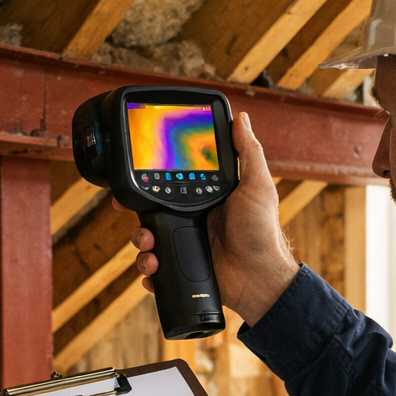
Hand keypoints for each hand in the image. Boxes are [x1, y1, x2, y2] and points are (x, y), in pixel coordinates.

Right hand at [123, 112, 298, 325]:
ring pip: (148, 240)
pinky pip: (156, 268)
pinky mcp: (181, 269)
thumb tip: (241, 118)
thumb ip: (247, 152)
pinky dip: (149, 269)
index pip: (171, 184)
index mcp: (205, 198)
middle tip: (133, 216)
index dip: (152, 180)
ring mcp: (185, 245)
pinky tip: (154, 268)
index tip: (138, 175)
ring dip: (141, 243)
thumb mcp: (257, 185)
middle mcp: (192, 219)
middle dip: (138, 216)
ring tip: (150, 247)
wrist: (259, 277)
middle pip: (152, 213)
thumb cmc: (262, 231)